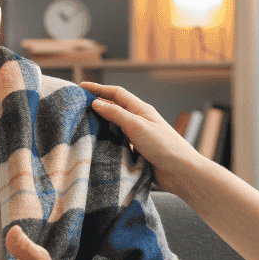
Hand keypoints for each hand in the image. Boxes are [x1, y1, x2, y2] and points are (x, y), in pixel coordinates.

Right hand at [79, 81, 205, 193]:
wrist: (181, 173)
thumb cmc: (164, 146)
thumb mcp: (137, 126)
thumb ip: (116, 114)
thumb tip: (95, 103)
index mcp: (141, 110)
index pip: (116, 94)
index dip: (98, 89)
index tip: (81, 87)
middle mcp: (139, 121)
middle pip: (115, 108)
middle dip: (97, 105)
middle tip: (77, 105)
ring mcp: (138, 137)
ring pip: (115, 126)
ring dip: (101, 124)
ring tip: (82, 124)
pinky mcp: (138, 152)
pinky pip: (118, 143)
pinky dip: (107, 142)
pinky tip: (97, 145)